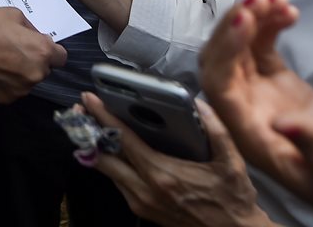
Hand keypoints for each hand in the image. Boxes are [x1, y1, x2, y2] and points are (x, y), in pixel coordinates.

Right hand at [0, 7, 66, 102]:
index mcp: (42, 51)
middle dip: (34, 60)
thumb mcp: (12, 14)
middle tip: (13, 50)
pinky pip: (13, 89)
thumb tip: (34, 38)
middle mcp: (37, 73)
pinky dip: (6, 82)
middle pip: (44, 69)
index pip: (61, 57)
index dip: (50, 50)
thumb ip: (30, 29)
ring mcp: (22, 89)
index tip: (36, 46)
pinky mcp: (6, 99)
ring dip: (20, 72)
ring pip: (28, 80)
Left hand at [83, 92, 270, 226]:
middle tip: (80, 112)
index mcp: (163, 174)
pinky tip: (111, 151)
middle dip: (89, 132)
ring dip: (97, 149)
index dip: (103, 118)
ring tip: (90, 126)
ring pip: (108, 173)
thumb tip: (199, 103)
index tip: (88, 100)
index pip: (123, 140)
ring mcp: (141, 203)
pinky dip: (110, 165)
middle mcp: (146, 190)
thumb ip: (216, 129)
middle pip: (105, 158)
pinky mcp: (143, 211)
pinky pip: (119, 183)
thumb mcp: (232, 162)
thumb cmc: (233, 198)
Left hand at [200, 0, 312, 226]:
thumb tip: (284, 121)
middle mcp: (248, 114)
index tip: (246, 21)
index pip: (220, 89)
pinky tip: (289, 9)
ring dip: (250, 19)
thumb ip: (312, 150)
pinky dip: (269, 25)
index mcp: (251, 139)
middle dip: (233, 27)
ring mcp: (263, 96)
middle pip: (221, 62)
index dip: (226, 53)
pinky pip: (262, 48)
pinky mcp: (281, 84)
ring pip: (239, 49)